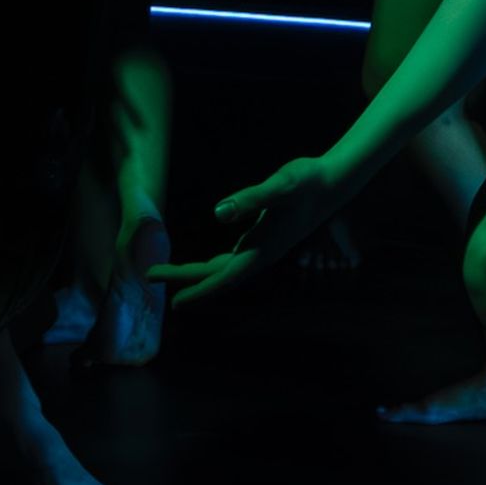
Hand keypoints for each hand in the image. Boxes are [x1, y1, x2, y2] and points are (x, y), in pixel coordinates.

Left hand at [147, 152, 355, 309]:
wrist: (335, 181)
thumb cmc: (308, 180)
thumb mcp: (281, 184)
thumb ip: (252, 197)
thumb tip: (219, 213)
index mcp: (263, 249)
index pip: (225, 278)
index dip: (198, 291)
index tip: (174, 303)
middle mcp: (262, 255)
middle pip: (218, 275)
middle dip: (185, 280)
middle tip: (151, 275)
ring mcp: (264, 249)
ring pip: (225, 269)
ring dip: (198, 274)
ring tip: (169, 273)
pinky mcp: (265, 239)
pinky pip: (233, 260)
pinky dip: (215, 266)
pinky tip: (207, 266)